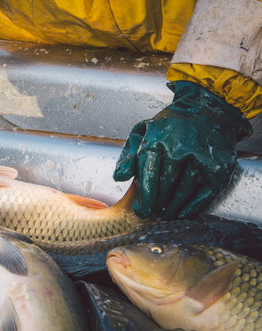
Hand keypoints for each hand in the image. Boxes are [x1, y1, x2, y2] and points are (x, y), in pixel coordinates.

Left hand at [114, 81, 251, 219]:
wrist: (207, 111)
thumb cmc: (169, 127)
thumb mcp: (141, 133)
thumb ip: (128, 156)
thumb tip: (119, 177)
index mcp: (156, 142)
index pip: (148, 176)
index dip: (144, 198)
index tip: (141, 211)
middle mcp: (178, 150)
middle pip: (164, 188)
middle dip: (157, 205)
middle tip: (153, 213)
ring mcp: (199, 159)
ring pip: (182, 194)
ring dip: (172, 208)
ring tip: (166, 213)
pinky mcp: (217, 168)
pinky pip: (202, 196)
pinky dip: (191, 208)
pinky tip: (182, 213)